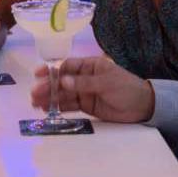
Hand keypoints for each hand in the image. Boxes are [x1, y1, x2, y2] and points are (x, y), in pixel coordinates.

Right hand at [31, 56, 154, 122]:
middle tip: (34, 93)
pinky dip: (57, 107)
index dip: (52, 70)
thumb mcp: (107, 83)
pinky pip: (68, 105)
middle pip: (61, 81)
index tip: (38, 74)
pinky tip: (46, 110)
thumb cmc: (127, 89)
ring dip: (49, 98)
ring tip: (35, 103)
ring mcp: (84, 92)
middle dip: (47, 86)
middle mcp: (85, 78)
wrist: (143, 107)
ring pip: (62, 94)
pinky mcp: (85, 105)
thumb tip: (62, 80)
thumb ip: (85, 83)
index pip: (68, 66)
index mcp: (91, 66)